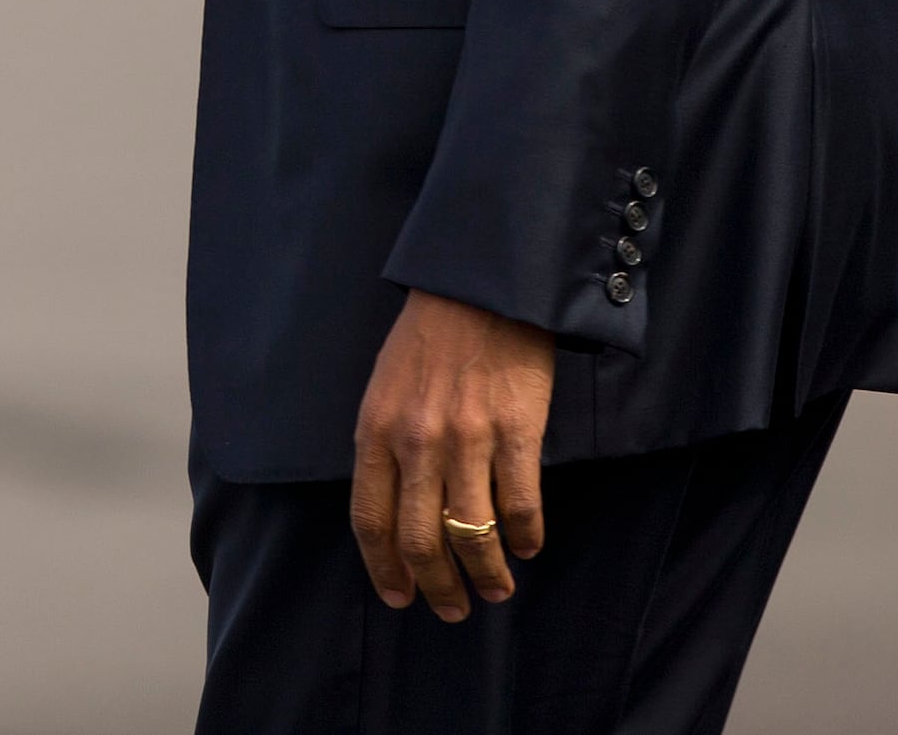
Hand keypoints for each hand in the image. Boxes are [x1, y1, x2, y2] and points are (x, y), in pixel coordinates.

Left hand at [350, 289, 552, 620]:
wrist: (480, 288)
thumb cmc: (429, 338)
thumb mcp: (384, 388)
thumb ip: (387, 446)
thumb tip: (398, 509)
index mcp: (375, 431)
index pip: (370, 520)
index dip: (384, 569)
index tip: (399, 597)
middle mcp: (416, 443)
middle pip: (420, 540)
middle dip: (436, 587)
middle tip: (452, 609)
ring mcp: (467, 440)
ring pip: (472, 534)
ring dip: (485, 574)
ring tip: (495, 591)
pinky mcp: (515, 433)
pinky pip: (519, 506)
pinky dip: (525, 538)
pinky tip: (527, 548)